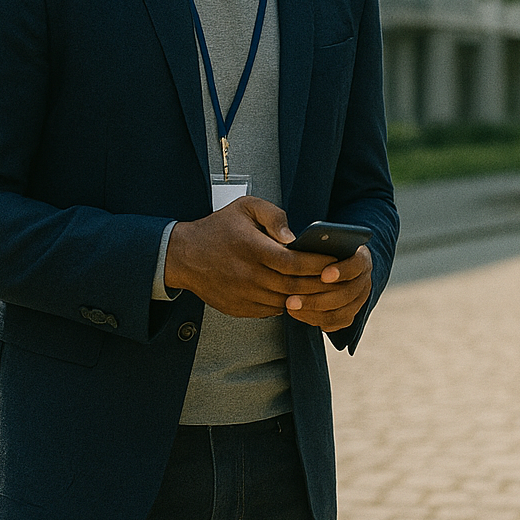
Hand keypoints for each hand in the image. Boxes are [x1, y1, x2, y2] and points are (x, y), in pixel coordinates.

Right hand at [165, 196, 337, 317]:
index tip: (334, 261)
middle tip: (336, 279)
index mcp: (252, 249)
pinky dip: (287, 305)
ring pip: (285, 301)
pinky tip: (298, 295)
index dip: (318, 264)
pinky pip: (271, 311)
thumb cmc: (218, 228)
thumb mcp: (245, 208)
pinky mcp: (238, 308)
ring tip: (323, 289)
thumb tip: (293, 237)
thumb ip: (274, 216)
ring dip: (306, 297)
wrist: (182, 256)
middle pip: (294, 286)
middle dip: (319, 284)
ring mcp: (242, 295)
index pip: (294, 262)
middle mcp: (248, 275)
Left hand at [284, 245, 373, 330]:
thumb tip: (289, 241)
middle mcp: (364, 280)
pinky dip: (315, 319)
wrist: (333, 266)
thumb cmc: (320, 249)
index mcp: (361, 257)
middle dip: (316, 298)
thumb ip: (313, 243)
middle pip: (346, 293)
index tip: (324, 275)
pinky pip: (335, 322)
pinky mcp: (350, 314)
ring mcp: (359, 299)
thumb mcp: (318, 240)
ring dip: (312, 310)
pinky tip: (296, 314)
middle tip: (291, 299)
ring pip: (340, 311)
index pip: (357, 264)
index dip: (342, 271)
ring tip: (289, 306)